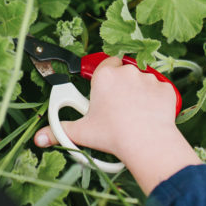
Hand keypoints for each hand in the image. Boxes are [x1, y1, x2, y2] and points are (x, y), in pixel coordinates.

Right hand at [33, 56, 200, 192]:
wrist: (146, 143)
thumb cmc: (112, 135)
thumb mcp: (82, 132)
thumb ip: (59, 130)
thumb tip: (39, 139)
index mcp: (104, 75)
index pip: (105, 63)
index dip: (105, 76)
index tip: (104, 90)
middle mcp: (127, 71)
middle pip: (124, 71)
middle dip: (121, 85)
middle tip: (118, 106)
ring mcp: (148, 78)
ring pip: (142, 81)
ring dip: (139, 92)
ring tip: (135, 114)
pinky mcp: (165, 88)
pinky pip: (159, 92)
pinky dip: (156, 101)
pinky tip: (151, 116)